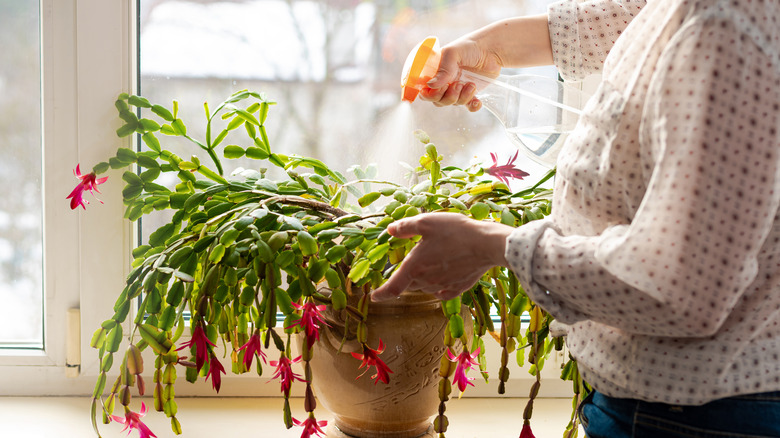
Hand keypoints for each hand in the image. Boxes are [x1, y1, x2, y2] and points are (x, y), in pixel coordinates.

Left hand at [371, 213, 512, 301]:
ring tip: (432, 261)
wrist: (487, 245)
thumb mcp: (427, 222)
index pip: (392, 287)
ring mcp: (443, 286)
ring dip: (423, 279)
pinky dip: (438, 286)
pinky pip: (442, 292)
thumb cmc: (456, 231)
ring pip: (425, 287)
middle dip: (406, 278)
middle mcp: (426, 280)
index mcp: (414, 267)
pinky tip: (443, 277)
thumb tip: (390, 230)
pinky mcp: (458, 288)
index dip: (381, 294)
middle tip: (413, 262)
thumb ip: (405, 227)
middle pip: (409, 285)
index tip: (373, 297)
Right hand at [418, 15, 552, 110]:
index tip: (438, 89)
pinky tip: (477, 100)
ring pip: (453, 103)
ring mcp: (457, 89)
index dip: (428, 95)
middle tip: (458, 84)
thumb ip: (443, 69)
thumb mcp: (454, 53)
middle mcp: (444, 82)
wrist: (492, 50)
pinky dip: (472, 106)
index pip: (424, 90)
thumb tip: (431, 86)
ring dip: (462, 97)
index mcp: (435, 73)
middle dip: (448, 96)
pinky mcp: (470, 94)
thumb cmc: (470, 47)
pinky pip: (468, 107)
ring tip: (471, 84)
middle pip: (438, 101)